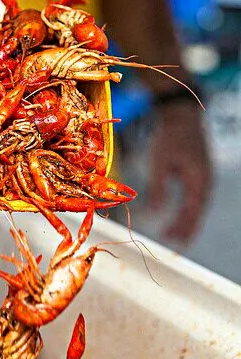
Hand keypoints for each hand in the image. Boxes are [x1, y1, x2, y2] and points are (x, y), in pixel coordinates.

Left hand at [148, 101, 212, 242]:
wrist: (180, 115)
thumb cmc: (169, 137)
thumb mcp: (160, 163)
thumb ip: (158, 188)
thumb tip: (154, 213)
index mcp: (199, 179)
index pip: (192, 210)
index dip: (183, 226)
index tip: (173, 241)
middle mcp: (205, 180)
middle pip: (198, 210)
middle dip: (187, 227)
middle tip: (175, 243)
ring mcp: (204, 176)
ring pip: (197, 204)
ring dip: (188, 219)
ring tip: (175, 234)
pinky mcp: (198, 171)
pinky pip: (195, 196)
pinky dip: (188, 208)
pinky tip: (180, 215)